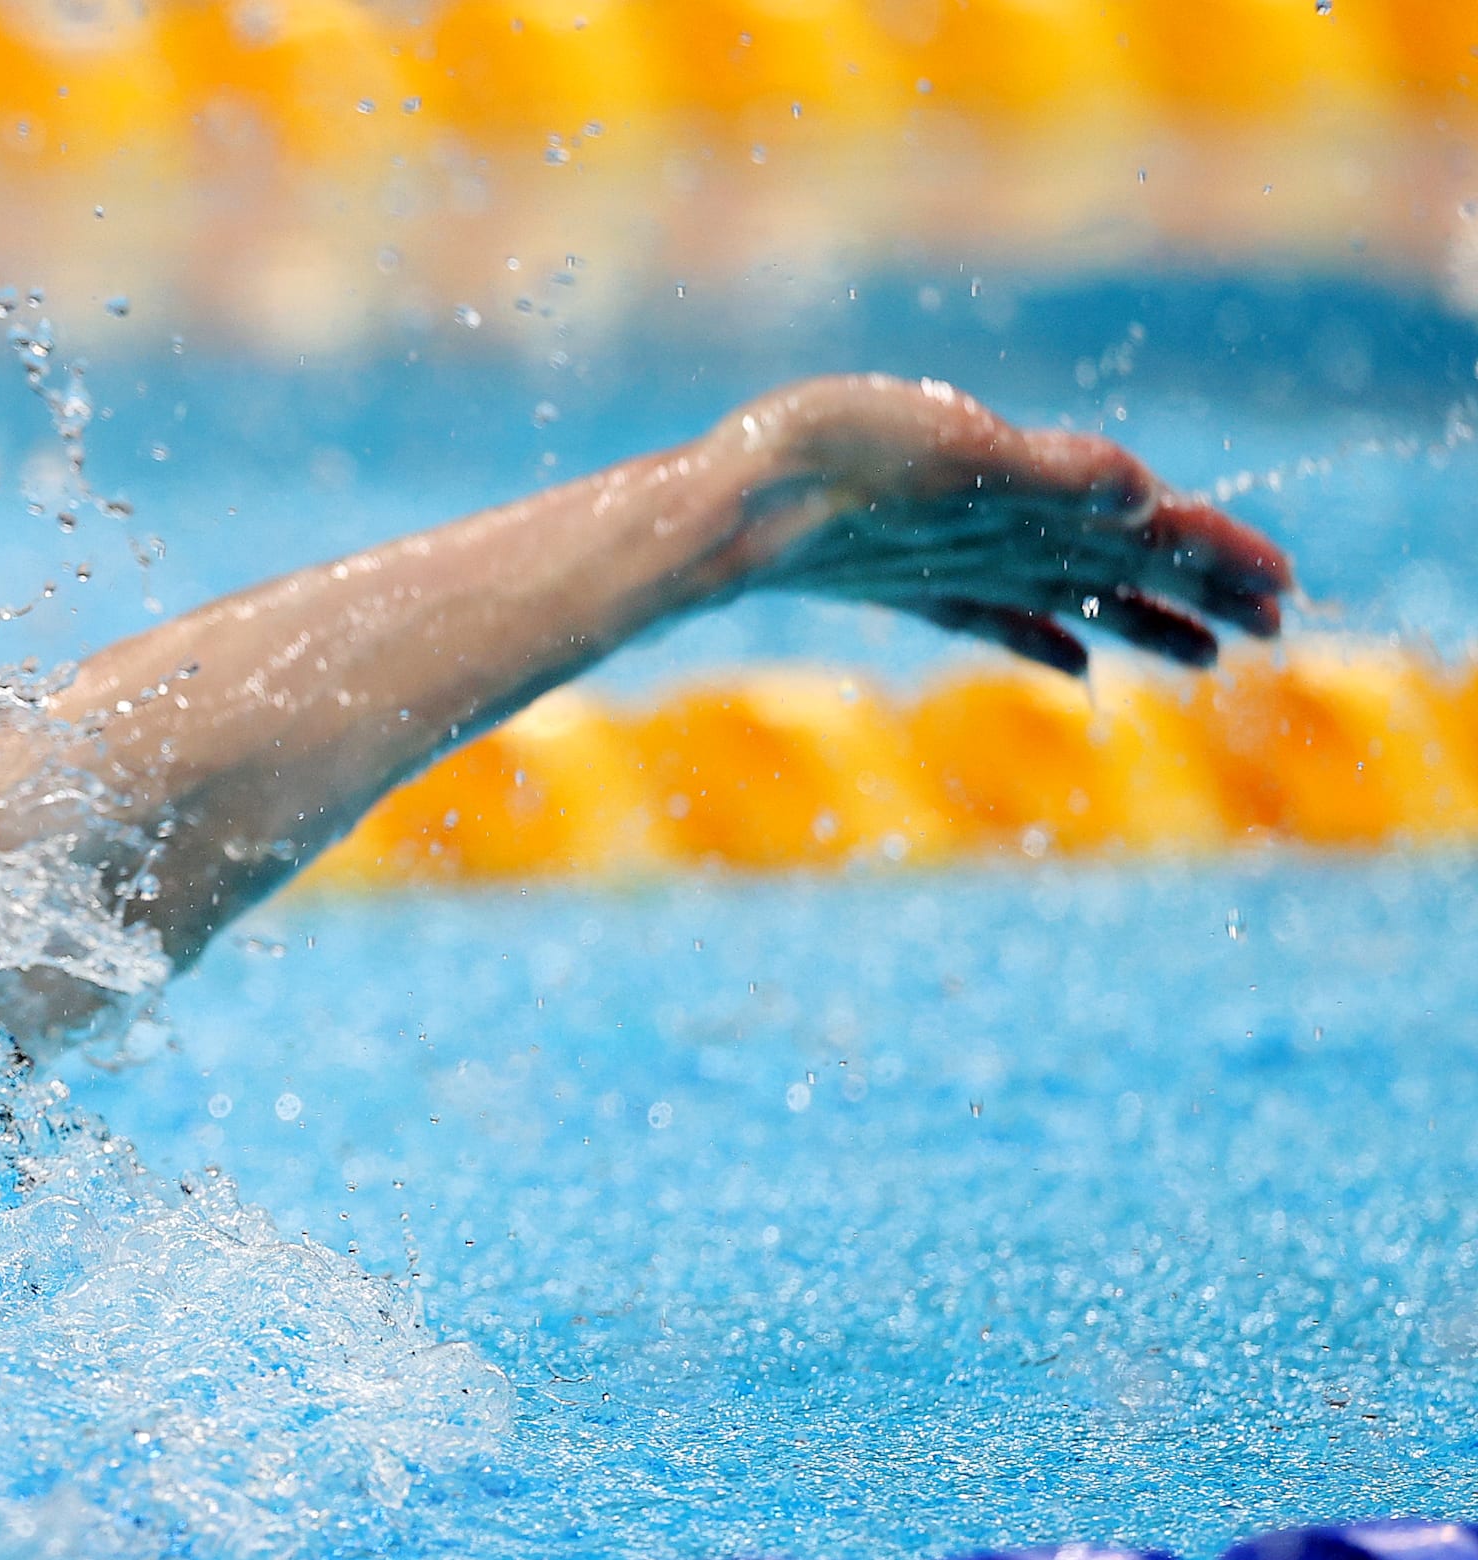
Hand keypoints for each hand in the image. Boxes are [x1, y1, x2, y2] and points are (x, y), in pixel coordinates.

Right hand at [710, 374, 1292, 673]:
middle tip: (1275, 623)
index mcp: (1021, 510)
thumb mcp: (952, 445)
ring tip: (1205, 653)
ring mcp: (951, 567)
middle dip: (1201, 593)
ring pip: (1069, 598)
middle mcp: (998, 548)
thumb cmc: (832, 458)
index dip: (1216, 555)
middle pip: (1122, 573)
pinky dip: (1044, 636)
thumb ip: (1050, 474)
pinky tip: (1072, 663)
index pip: (1147, 535)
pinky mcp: (904, 576)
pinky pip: (994, 614)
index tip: (1285, 586)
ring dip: (1141, 619)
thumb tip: (1145, 493)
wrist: (724, 508)